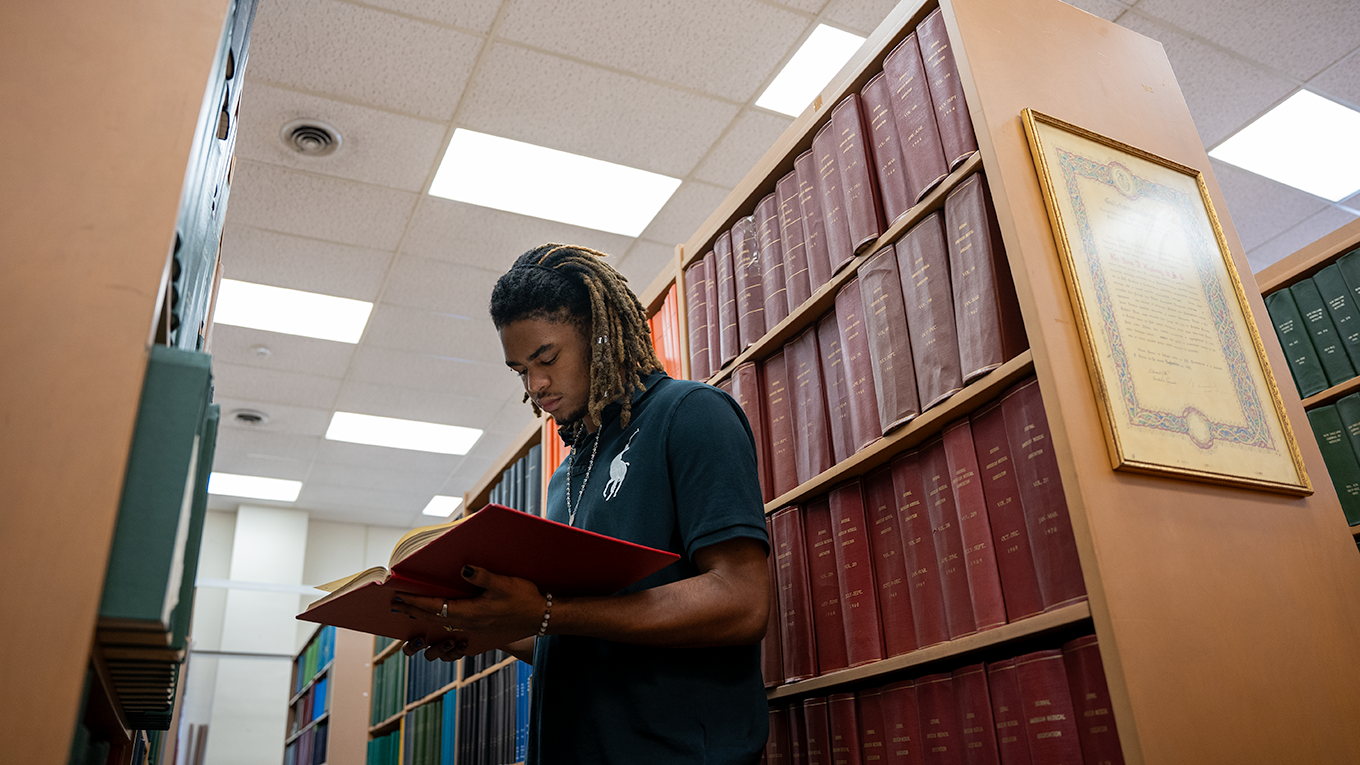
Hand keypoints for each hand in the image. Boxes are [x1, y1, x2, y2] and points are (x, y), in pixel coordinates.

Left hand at [391, 565, 544, 661]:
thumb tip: (464, 568)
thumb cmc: (523, 599)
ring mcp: (473, 627)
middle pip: (433, 618)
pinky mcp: (479, 626)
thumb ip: (483, 577)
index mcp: (470, 613)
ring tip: (409, 612)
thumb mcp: (504, 584)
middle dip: (412, 611)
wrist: (540, 617)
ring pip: (441, 623)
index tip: (399, 598)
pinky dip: (437, 619)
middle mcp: (468, 623)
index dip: (415, 603)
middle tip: (394, 606)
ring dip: (422, 617)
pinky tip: (435, 616)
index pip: (435, 608)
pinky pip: (451, 624)